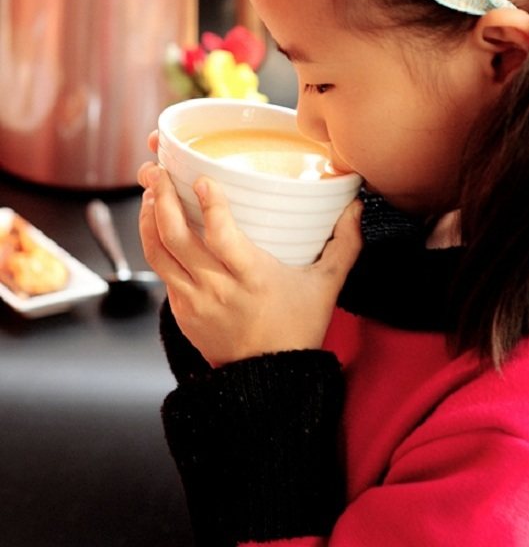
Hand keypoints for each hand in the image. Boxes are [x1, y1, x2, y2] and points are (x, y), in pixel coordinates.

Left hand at [138, 164, 361, 366]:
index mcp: (253, 278)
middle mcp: (218, 289)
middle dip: (162, 198)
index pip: (222, 237)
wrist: (268, 380)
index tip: (203, 181)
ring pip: (159, 253)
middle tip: (158, 171)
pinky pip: (161, 272)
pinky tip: (155, 222)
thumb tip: (356, 207)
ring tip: (151, 190)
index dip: (211, 206)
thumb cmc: (297, 328)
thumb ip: (344, 244)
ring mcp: (194, 301)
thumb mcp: (326, 286)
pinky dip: (154, 243)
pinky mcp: (181, 311)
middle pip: (177, 238)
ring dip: (149, 217)